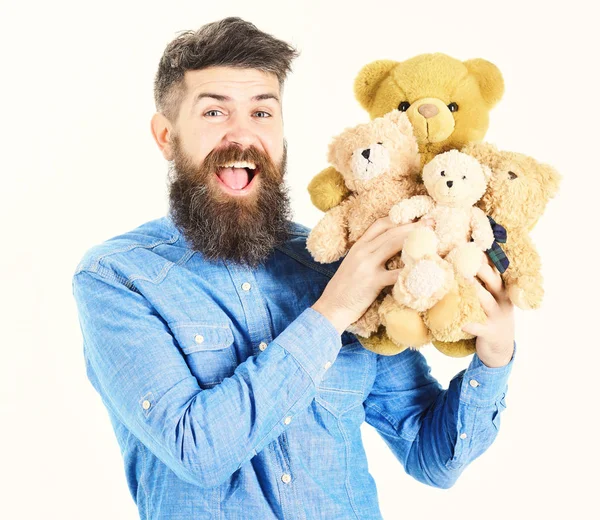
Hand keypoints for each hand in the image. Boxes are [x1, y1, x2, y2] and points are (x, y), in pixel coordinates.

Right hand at [312, 216, 433, 333]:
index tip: (417, 218)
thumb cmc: (344, 290)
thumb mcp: (353, 266)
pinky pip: (395, 274)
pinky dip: (410, 271)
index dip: (400, 219)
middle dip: (414, 225)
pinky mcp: (371, 282)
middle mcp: (362, 252)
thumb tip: (392, 252)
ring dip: (415, 239)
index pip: (380, 224)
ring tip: (432, 238)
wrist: (331, 308)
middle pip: (391, 232)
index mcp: (358, 247)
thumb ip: (369, 256)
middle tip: (432, 222)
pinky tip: (424, 269)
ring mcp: (366, 265)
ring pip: (393, 244)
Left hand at [462, 257, 514, 367]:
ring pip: (486, 301)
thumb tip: (461, 260)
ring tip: (461, 280)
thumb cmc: (491, 317)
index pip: (495, 269)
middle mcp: (502, 300)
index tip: (469, 244)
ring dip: (474, 290)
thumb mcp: (492, 298)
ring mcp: (498, 317)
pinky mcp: (490, 332)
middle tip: (462, 257)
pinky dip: (469, 324)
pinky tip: (459, 321)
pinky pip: (479, 327)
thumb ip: (482, 282)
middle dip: (479, 268)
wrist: (501, 348)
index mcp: (502, 289)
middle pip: (493, 280)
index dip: (483, 257)